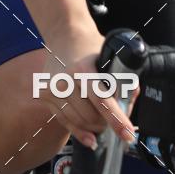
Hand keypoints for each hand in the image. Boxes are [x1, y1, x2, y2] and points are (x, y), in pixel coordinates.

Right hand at [35, 29, 137, 147]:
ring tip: (103, 122)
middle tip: (117, 120)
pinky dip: (80, 131)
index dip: (117, 120)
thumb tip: (130, 100)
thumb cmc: (89, 46)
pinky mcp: (44, 96)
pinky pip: (65, 122)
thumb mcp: (109, 56)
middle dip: (107, 123)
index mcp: (82, 69)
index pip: (102, 101)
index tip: (128, 135)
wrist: (63, 34)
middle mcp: (63, 81)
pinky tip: (91, 138)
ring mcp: (51, 90)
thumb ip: (122, 78)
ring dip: (94, 127)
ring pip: (78, 122)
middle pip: (91, 116)